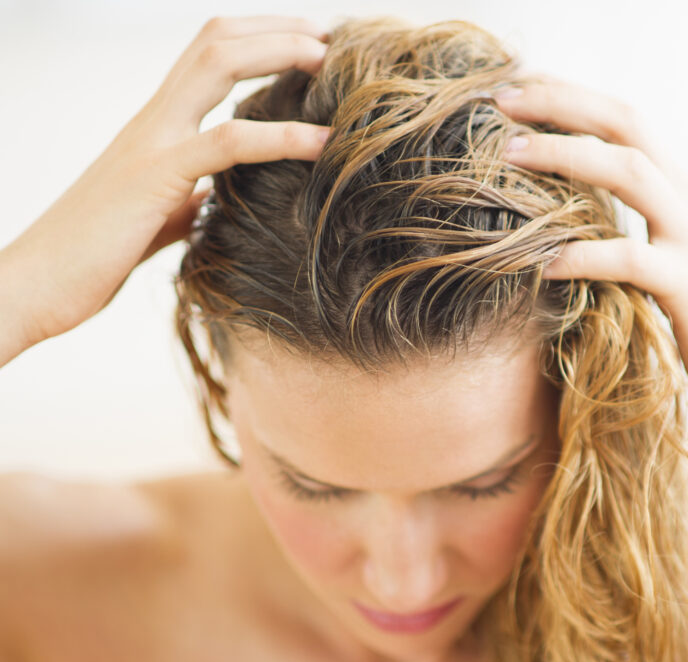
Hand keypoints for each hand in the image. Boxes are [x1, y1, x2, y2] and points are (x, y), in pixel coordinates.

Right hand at [3, 16, 331, 355]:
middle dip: (277, 29)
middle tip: (331, 36)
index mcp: (154, 128)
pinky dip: (283, 136)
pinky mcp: (154, 176)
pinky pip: (227, 142)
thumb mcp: (152, 216)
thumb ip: (183, 197)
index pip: (207, 57)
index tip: (308, 47)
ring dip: (279, 52)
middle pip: (215, 41)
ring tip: (331, 61)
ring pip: (217, 64)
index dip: (258, 41)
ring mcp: (151, 141)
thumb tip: (212, 197)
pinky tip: (326, 142)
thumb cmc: (92, 257)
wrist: (36, 286)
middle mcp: (152, 121)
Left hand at [493, 76, 687, 438]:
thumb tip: (581, 222)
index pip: (627, 123)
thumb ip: (642, 231)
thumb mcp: (677, 263)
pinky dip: (581, 256)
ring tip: (507, 156)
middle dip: (562, 103)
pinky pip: (629, 258)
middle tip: (501, 98)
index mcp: (686, 193)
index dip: (572, 99)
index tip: (517, 92)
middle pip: (627, 125)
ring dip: (565, 155)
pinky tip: (542, 265)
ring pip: (630, 171)